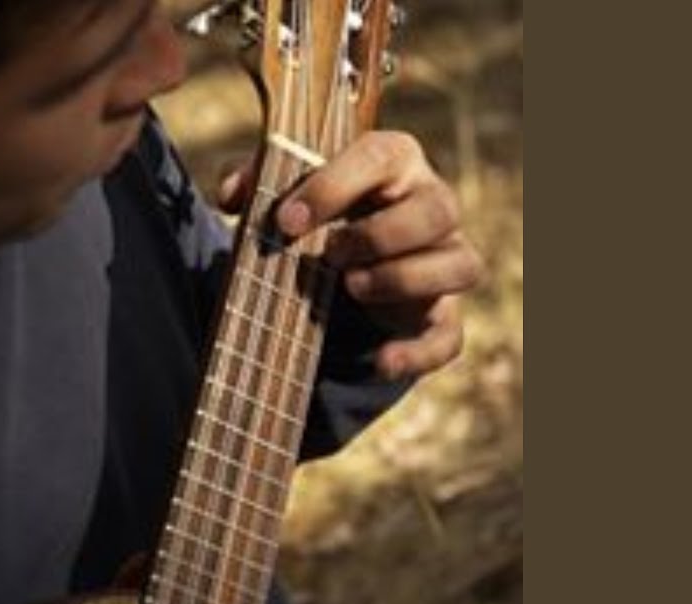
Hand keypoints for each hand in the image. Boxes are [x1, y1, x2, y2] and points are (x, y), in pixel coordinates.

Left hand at [218, 131, 484, 380]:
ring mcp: (444, 261)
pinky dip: (417, 352)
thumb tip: (231, 195)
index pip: (381, 156)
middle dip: (380, 235)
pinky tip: (381, 359)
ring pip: (461, 266)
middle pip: (439, 208)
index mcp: (394, 163)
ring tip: (352, 288)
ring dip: (404, 279)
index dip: (334, 186)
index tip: (287, 221)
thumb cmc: (320, 211)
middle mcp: (431, 206)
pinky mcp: (441, 315)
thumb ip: (253, 180)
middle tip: (331, 255)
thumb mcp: (284, 189)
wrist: (343, 261)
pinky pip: (450, 336)